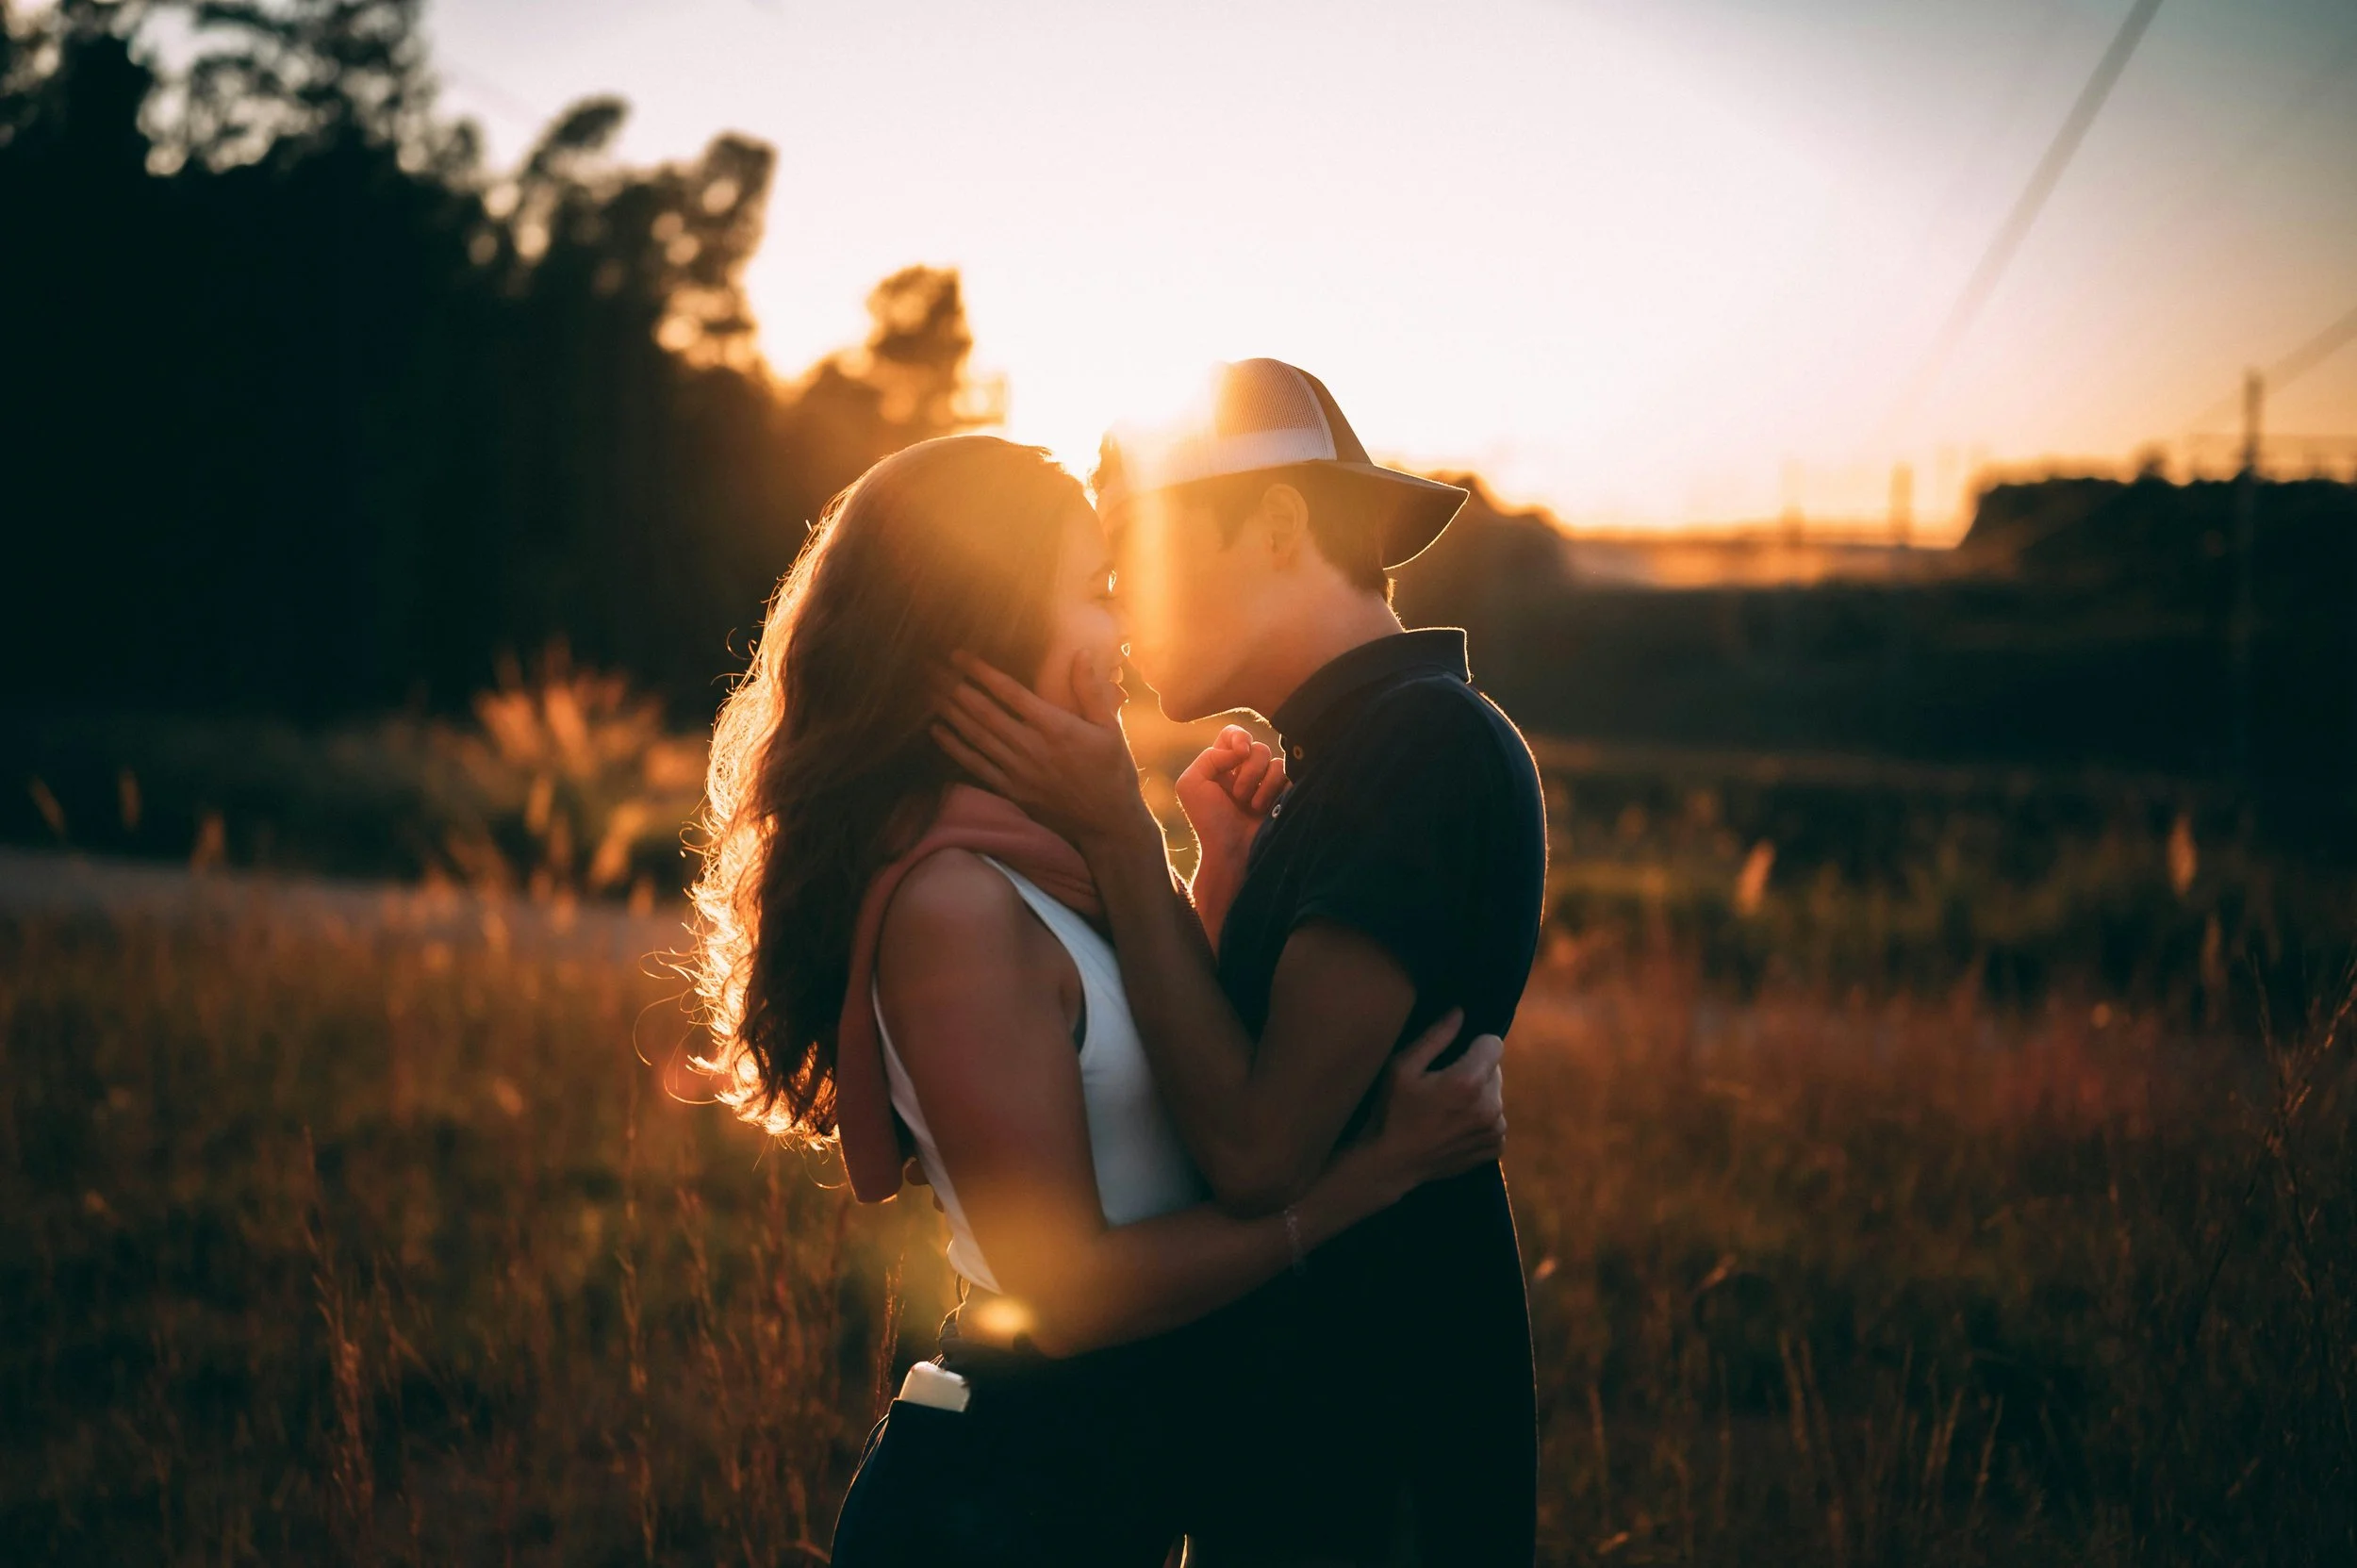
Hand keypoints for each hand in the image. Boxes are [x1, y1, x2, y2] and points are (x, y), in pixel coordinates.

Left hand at [932, 650, 1162, 854]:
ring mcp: (1019, 771)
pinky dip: (955, 747)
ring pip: (976, 736)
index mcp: (1056, 727)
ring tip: (928, 692)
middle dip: (955, 687)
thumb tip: (1081, 652)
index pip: (1010, 693)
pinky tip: (937, 731)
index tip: (959, 655)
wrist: (1108, 822)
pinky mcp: (1013, 790)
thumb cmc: (1113, 770)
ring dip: (950, 712)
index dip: (981, 672)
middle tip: (931, 668)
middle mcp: (1032, 747)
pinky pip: (977, 765)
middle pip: (984, 712)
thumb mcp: (1110, 727)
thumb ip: (1090, 690)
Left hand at [1176, 725, 1284, 884]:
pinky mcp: (1282, 794)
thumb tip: (1242, 750)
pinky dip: (1274, 789)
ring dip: (1260, 783)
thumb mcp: (1191, 784)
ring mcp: (1264, 783)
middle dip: (1249, 769)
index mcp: (1220, 765)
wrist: (1233, 852)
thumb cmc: (1209, 821)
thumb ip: (1210, 756)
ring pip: (1273, 759)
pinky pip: (1287, 774)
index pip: (1233, 734)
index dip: (1239, 737)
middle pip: (1256, 746)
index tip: (1240, 753)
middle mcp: (1243, 771)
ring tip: (1251, 806)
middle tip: (1238, 796)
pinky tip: (1266, 808)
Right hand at [1360, 1010, 1505, 1194]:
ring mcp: (1495, 1130)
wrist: (1391, 1164)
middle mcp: (1490, 1106)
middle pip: (1495, 1069)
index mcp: (1468, 1082)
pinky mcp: (1495, 1147)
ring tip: (1447, 1109)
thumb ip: (1435, 1037)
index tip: (1452, 1057)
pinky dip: (1480, 1120)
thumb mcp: (1402, 1067)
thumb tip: (1460, 1012)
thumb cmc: (1391, 1111)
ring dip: (1478, 1096)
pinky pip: (1495, 1119)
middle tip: (1443, 1087)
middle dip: (1475, 1071)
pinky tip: (1453, 1126)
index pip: (1494, 1043)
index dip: (1473, 1045)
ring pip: (1495, 1095)